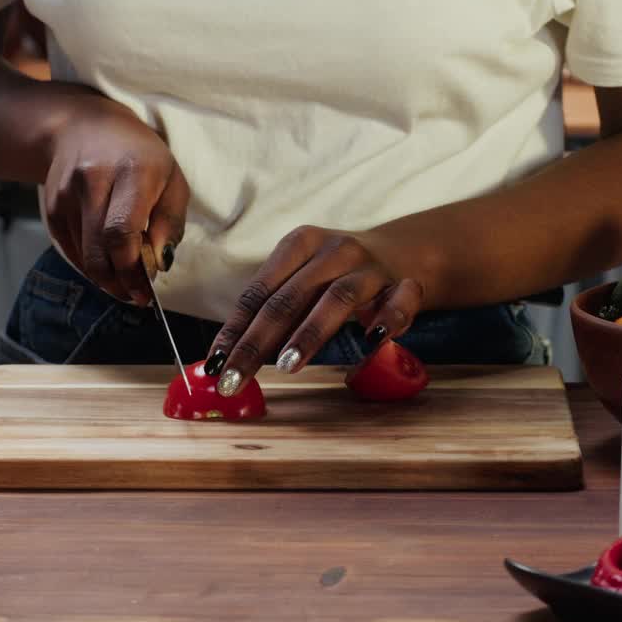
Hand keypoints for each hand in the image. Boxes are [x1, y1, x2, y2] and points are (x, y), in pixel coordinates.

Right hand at [43, 96, 188, 303]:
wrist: (84, 125)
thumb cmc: (139, 154)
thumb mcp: (171, 178)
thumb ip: (171, 221)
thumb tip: (160, 263)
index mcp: (131, 171)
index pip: (122, 233)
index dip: (132, 270)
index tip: (146, 291)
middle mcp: (93, 180)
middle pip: (99, 251)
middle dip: (119, 282)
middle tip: (135, 295)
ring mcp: (66, 194)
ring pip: (84, 256)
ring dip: (106, 277)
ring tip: (125, 278)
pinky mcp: (52, 207)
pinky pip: (71, 250)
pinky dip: (91, 264)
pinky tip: (107, 262)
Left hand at [205, 226, 425, 396]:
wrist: (402, 252)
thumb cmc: (337, 274)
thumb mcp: (303, 279)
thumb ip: (273, 309)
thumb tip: (229, 357)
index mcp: (300, 244)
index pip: (258, 292)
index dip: (235, 329)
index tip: (215, 363)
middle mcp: (334, 251)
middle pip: (289, 298)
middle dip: (257, 342)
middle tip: (236, 377)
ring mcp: (370, 267)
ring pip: (338, 298)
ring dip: (310, 332)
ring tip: (287, 365)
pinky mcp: (405, 284)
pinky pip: (400, 300)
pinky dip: (389, 319)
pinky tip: (373, 341)